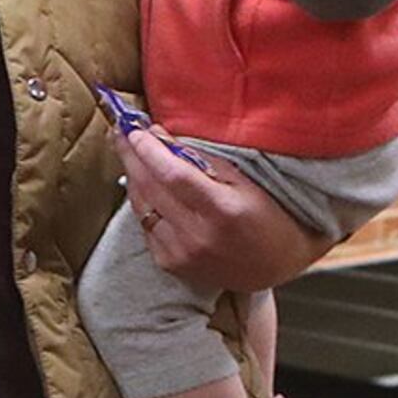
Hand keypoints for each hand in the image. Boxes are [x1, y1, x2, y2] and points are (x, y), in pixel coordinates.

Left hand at [121, 125, 329, 295]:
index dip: (148, 149)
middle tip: (121, 131)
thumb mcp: (244, 182)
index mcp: (222, 210)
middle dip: (132, 156)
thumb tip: (162, 137)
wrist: (276, 268)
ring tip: (128, 152)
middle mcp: (197, 235)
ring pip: (142, 206)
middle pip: (151, 188)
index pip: (172, 174)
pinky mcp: (171, 264)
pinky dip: (143, 202)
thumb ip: (202, 161)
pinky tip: (143, 185)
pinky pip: (145, 226)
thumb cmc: (268, 217)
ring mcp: (181, 253)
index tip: (134, 128)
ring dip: (132, 177)